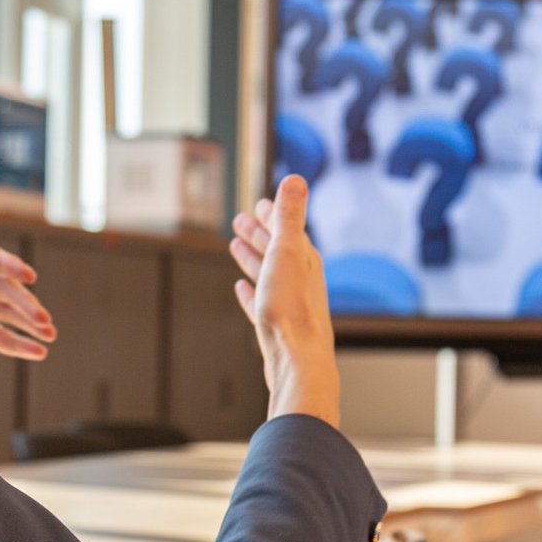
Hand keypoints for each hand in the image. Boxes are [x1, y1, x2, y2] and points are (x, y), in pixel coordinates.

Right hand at [228, 176, 341, 428]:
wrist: (297, 362)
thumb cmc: (292, 311)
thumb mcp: (287, 253)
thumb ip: (290, 216)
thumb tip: (296, 179)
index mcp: (305, 260)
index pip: (289, 229)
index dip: (274, 214)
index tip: (260, 203)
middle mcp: (301, 281)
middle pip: (278, 249)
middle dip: (260, 233)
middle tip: (241, 220)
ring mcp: (289, 305)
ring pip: (268, 274)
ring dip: (253, 257)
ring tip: (236, 246)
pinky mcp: (276, 329)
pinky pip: (261, 302)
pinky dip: (251, 291)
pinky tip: (241, 289)